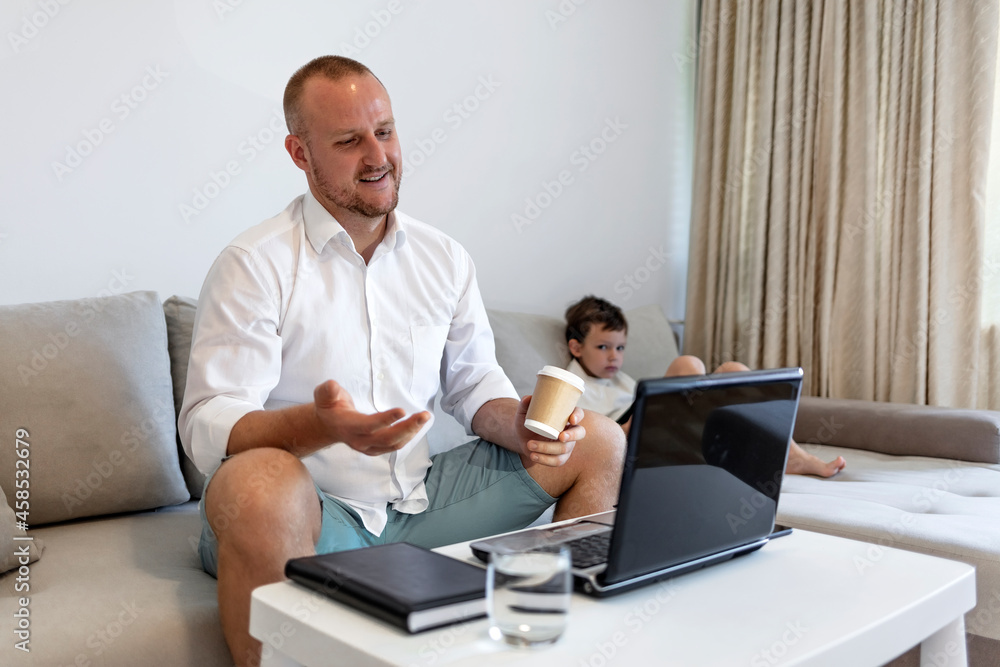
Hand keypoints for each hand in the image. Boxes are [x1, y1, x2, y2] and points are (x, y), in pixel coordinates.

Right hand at [313, 380, 429, 455]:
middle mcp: (360, 441)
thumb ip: (328, 391)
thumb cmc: (329, 407)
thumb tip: (332, 385)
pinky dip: (408, 437)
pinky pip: (394, 446)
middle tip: (424, 416)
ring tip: (424, 418)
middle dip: (407, 427)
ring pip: (393, 444)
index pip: (369, 425)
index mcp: (348, 427)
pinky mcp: (376, 449)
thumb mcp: (324, 395)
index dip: (385, 420)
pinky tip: (417, 426)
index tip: (402, 410)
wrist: (328, 426)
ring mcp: (369, 447)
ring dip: (411, 432)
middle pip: (387, 438)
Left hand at [515, 395, 585, 466]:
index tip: (571, 419)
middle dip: (572, 435)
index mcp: (565, 416)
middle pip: (580, 432)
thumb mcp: (524, 412)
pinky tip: (533, 456)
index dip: (578, 416)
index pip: (578, 413)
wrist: (521, 437)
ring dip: (547, 448)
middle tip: (560, 436)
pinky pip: (558, 461)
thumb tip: (528, 398)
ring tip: (530, 444)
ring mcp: (567, 445)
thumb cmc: (527, 421)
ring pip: (564, 448)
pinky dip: (545, 460)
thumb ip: (525, 404)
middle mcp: (570, 430)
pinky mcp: (561, 457)